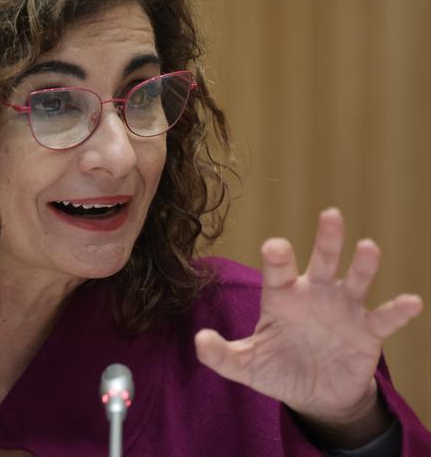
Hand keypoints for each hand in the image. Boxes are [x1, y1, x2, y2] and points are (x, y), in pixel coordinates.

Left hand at [194, 208, 422, 447]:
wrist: (315, 394)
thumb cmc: (278, 368)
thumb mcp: (247, 365)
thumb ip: (222, 355)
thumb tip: (199, 340)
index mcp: (282, 297)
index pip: (278, 272)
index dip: (277, 258)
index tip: (276, 246)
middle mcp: (314, 295)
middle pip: (321, 261)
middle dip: (326, 239)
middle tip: (330, 214)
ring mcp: (343, 310)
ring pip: (354, 280)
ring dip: (363, 265)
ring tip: (368, 247)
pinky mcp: (367, 331)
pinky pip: (384, 318)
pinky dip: (397, 310)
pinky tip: (411, 302)